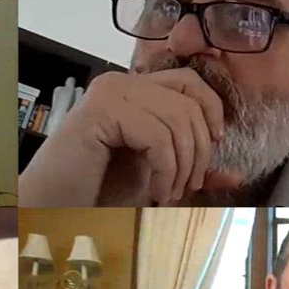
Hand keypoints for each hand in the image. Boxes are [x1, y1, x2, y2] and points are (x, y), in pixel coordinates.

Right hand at [19, 68, 225, 206]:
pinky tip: (155, 192)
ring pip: (178, 120)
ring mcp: (110, 93)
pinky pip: (158, 135)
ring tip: (168, 194)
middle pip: (190, 103)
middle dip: (199, 151)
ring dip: (182, 166)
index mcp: (133, 90)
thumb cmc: (95, 192)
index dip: (211, 112)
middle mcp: (121, 82)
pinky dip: (166, 169)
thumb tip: (237, 176)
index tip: (212, 149)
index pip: (191, 82)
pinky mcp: (102, 110)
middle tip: (186, 187)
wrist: (50, 206)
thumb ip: (191, 170)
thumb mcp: (154, 177)